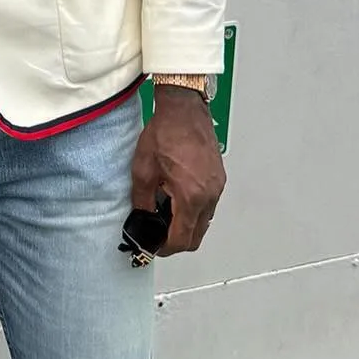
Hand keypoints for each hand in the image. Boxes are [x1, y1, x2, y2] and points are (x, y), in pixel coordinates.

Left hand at [131, 88, 225, 254]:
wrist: (183, 109)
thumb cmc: (165, 133)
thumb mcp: (143, 171)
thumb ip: (141, 202)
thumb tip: (140, 219)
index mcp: (190, 196)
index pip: (182, 239)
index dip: (166, 248)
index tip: (155, 246)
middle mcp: (209, 195)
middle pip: (197, 235)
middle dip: (178, 240)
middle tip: (159, 235)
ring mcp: (217, 186)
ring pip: (205, 221)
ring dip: (187, 224)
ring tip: (165, 214)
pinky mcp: (218, 178)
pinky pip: (209, 205)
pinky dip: (194, 209)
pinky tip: (177, 198)